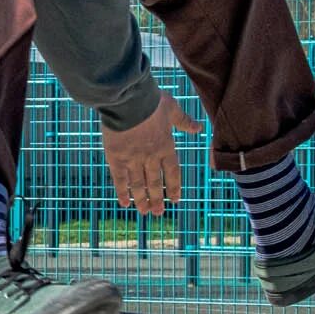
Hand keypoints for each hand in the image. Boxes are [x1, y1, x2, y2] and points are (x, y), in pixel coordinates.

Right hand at [102, 92, 203, 216]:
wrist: (128, 100)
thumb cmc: (151, 101)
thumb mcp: (172, 108)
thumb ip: (184, 121)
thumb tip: (198, 128)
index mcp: (166, 146)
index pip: (172, 172)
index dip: (173, 187)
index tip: (175, 200)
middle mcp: (151, 157)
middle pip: (155, 182)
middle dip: (157, 199)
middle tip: (158, 213)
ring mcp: (133, 159)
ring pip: (139, 184)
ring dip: (142, 200)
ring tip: (144, 213)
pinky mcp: (116, 158)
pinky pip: (120, 179)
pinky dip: (122, 192)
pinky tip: (125, 203)